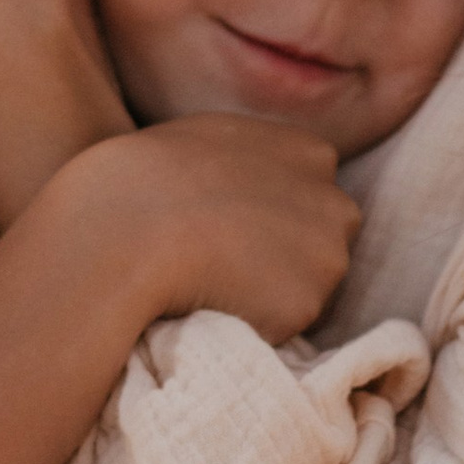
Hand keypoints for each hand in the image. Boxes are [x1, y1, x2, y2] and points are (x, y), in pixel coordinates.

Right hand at [43, 111, 359, 345]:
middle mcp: (333, 202)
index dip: (276, 213)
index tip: (238, 225)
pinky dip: (259, 325)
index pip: (314, 191)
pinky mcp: (306, 306)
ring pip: (310, 286)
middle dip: (290, 253)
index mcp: (309, 152)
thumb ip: (247, 158)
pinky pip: (286, 325)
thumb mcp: (206, 138)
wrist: (129, 231)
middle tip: (231, 262)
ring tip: (217, 283)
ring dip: (275, 291)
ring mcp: (327, 258)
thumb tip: (243, 180)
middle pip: (325, 239)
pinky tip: (218, 306)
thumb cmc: (147, 180)